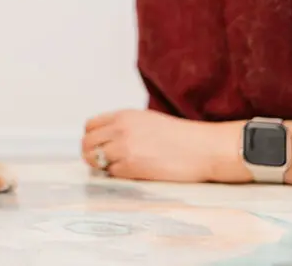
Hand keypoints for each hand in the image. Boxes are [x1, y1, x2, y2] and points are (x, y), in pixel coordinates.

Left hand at [81, 109, 241, 182]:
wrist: (204, 148)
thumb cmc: (180, 136)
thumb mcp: (146, 120)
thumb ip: (124, 126)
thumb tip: (105, 139)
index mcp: (123, 115)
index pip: (90, 126)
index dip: (92, 137)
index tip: (99, 146)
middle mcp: (120, 129)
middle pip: (87, 143)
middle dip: (91, 153)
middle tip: (102, 161)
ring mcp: (125, 148)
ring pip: (94, 159)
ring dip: (102, 166)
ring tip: (118, 167)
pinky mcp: (132, 167)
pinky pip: (112, 173)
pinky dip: (117, 175)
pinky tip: (133, 172)